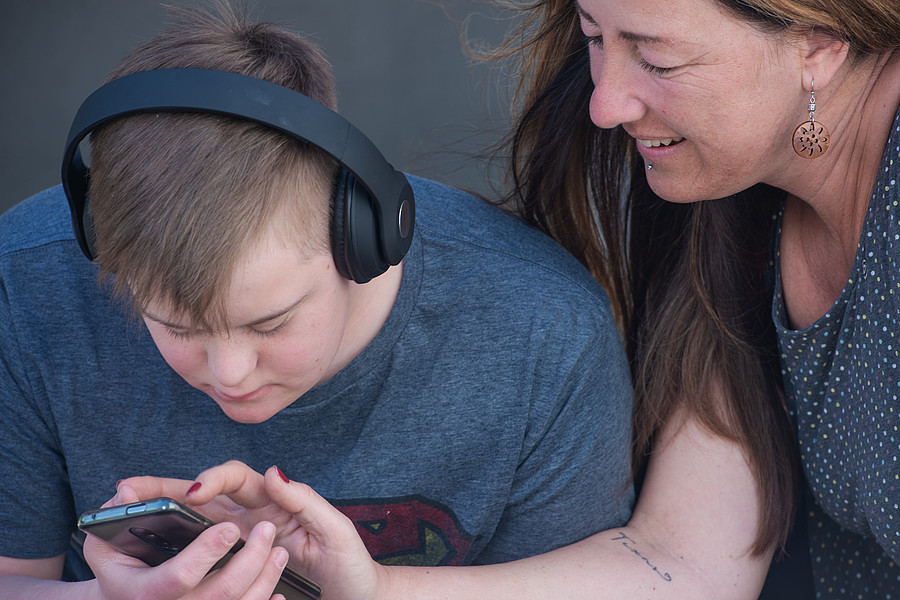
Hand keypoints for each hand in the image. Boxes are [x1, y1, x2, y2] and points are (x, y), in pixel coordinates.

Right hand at [83, 484, 289, 599]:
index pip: (178, 577)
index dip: (205, 553)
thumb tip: (127, 491)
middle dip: (250, 561)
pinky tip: (278, 594)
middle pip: (219, 594)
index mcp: (140, 591)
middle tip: (267, 530)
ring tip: (279, 552)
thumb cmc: (119, 566)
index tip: (230, 528)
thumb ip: (117, 515)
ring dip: (265, 579)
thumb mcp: (105, 543)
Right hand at [133, 461, 389, 599]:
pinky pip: (205, 558)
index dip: (212, 478)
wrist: (357, 599)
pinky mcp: (238, 569)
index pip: (235, 478)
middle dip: (166, 489)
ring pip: (195, 524)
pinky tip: (151, 553)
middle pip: (203, 495)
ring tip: (129, 513)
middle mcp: (253, 516)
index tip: (194, 491)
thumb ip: (305, 500)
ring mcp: (242, 542)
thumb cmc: (349, 564)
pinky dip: (179, 550)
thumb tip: (272, 472)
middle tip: (127, 491)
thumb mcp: (334, 531)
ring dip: (164, 517)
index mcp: (275, 500)